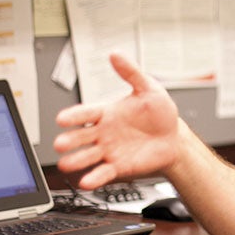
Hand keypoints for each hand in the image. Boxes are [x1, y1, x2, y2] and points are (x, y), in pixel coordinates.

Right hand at [53, 53, 179, 189]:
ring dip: (76, 160)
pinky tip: (87, 181)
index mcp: (107, 112)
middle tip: (60, 144)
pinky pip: (103, 173)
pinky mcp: (118, 166)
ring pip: (87, 156)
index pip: (86, 113)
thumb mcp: (148, 88)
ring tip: (66, 164)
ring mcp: (109, 150)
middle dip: (69, 140)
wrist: (174, 138)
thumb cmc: (160, 113)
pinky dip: (94, 177)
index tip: (61, 118)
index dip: (74, 116)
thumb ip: (131, 73)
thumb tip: (115, 54)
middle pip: (81, 137)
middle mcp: (103, 132)